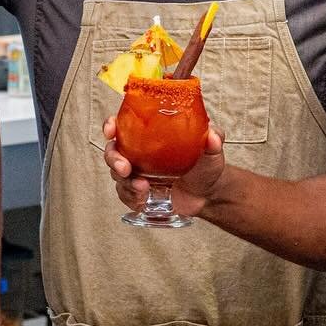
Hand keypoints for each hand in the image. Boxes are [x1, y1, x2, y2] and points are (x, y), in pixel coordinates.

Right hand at [103, 114, 226, 218]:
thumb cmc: (206, 166)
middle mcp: (139, 152)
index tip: (111, 130)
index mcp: (150, 135)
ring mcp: (137, 173)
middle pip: (113, 151)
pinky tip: (143, 200)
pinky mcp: (138, 193)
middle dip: (114, 159)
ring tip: (144, 188)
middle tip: (126, 168)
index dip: (111, 125)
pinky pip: (124, 195)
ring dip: (125, 183)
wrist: (208, 195)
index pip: (123, 124)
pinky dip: (131, 198)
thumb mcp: (212, 150)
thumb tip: (213, 136)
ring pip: (117, 175)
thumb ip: (214, 139)